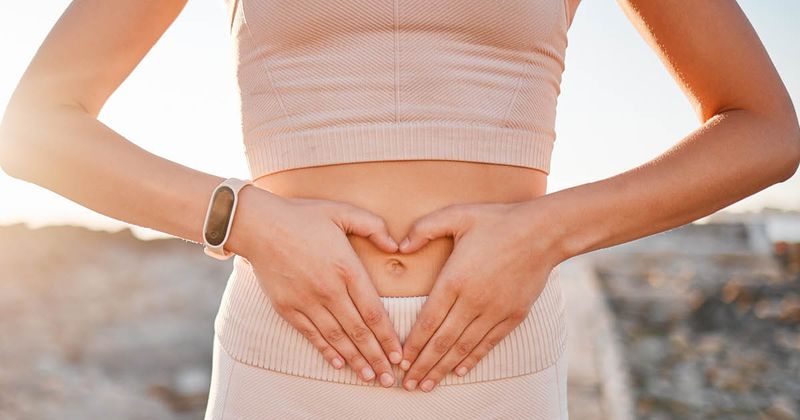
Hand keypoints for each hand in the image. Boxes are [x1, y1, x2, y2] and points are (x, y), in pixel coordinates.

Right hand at [230, 186, 403, 386]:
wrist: (259, 225)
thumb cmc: (302, 216)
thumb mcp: (342, 212)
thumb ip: (373, 226)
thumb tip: (396, 245)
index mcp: (346, 268)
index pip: (374, 312)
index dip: (388, 337)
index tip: (398, 355)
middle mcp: (329, 290)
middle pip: (359, 332)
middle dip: (377, 357)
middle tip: (390, 378)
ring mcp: (307, 301)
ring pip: (337, 338)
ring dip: (355, 361)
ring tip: (369, 377)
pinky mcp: (288, 307)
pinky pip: (312, 334)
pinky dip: (327, 351)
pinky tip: (339, 363)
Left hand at [394, 200, 563, 391]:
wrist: (543, 232)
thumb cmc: (497, 220)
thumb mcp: (456, 215)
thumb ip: (424, 228)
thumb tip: (400, 247)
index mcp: (455, 279)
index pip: (428, 320)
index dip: (413, 344)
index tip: (401, 360)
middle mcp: (473, 300)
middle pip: (442, 341)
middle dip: (423, 365)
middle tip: (408, 385)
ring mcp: (494, 310)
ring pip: (463, 347)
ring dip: (443, 368)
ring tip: (428, 385)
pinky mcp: (513, 315)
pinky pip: (488, 343)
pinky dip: (472, 359)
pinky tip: (459, 370)